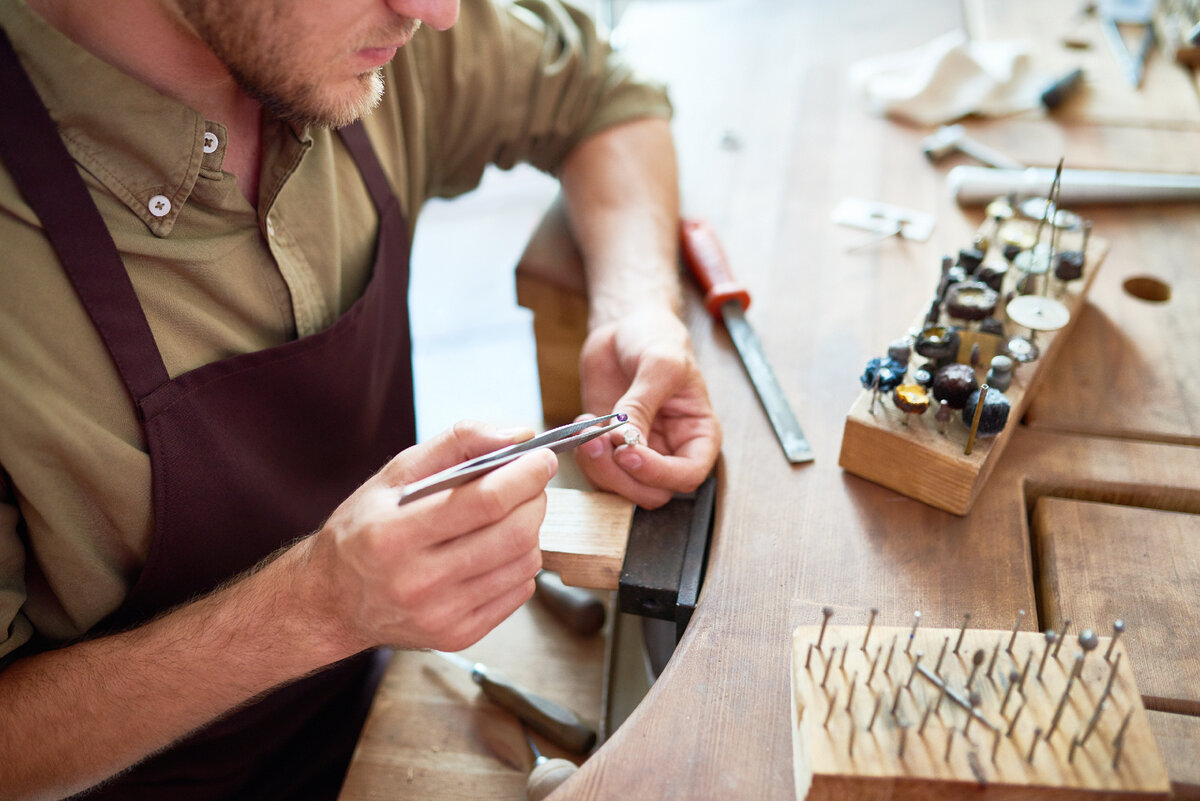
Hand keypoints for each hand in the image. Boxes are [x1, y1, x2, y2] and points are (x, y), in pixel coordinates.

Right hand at [305, 422, 556, 653]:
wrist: (331, 600)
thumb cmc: (364, 529)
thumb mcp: (395, 474)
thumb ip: (457, 443)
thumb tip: (518, 436)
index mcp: (395, 534)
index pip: (485, 501)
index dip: (525, 475)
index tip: (543, 458)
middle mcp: (417, 581)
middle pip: (513, 534)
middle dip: (535, 499)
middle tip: (532, 482)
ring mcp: (440, 614)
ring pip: (523, 564)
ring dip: (531, 531)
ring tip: (510, 515)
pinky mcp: (457, 636)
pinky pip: (518, 592)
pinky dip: (521, 563)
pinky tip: (497, 549)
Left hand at [575, 308, 720, 507]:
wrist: (626, 328)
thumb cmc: (656, 339)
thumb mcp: (659, 364)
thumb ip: (643, 404)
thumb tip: (626, 440)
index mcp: (697, 435)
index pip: (688, 475)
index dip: (659, 474)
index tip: (629, 453)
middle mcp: (670, 450)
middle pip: (651, 491)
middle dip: (621, 473)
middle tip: (600, 441)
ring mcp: (638, 452)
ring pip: (621, 488)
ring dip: (598, 467)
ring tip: (586, 430)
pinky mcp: (609, 448)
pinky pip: (597, 472)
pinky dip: (584, 458)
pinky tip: (581, 427)